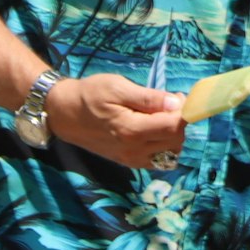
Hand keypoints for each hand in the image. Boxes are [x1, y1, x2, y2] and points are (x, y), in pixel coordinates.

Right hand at [41, 74, 185, 167]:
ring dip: (173, 134)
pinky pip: (159, 159)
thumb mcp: (118, 87)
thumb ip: (149, 98)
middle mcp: (134, 151)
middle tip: (169, 103)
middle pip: (176, 140)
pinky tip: (154, 130)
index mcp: (131, 131)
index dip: (184, 111)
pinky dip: (164, 146)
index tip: (178, 97)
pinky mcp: (129, 162)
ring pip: (171, 152)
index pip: (174, 127)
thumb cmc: (90, 94)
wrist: (65, 113)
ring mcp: (131, 160)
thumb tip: (177, 104)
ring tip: (160, 116)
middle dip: (179, 121)